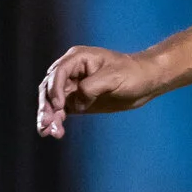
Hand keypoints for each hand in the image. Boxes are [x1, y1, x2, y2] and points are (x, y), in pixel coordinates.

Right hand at [35, 45, 163, 138]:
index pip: (58, 73)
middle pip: (49, 88)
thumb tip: (76, 103)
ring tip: (48, 132)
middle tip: (45, 124)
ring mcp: (73, 87)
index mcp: (78, 58)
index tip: (59, 106)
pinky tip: (55, 132)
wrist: (146, 82)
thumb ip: (91, 87)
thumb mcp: (113, 77)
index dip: (55, 89)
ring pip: (52, 102)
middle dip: (46, 106)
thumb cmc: (132, 73)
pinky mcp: (78, 101)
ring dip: (49, 116)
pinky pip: (62, 111)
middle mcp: (71, 71)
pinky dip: (57, 121)